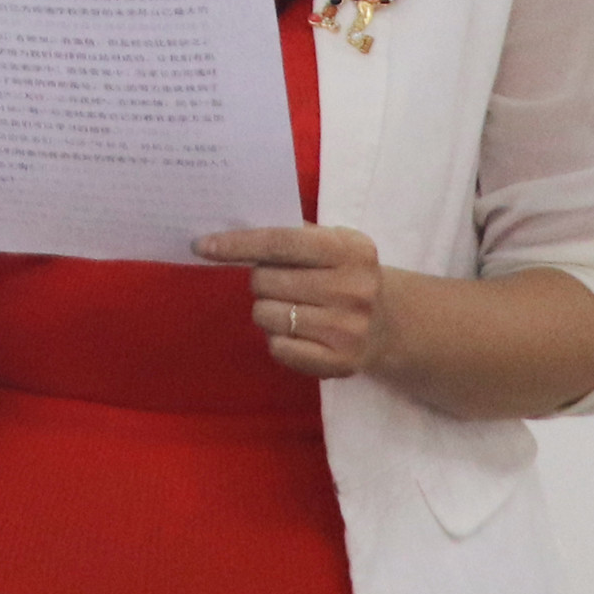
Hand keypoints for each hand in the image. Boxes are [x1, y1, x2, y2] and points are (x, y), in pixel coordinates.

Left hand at [195, 224, 392, 380]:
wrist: (391, 323)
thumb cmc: (346, 273)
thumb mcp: (333, 242)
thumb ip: (292, 233)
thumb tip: (230, 231)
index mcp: (350, 250)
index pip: (280, 243)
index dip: (238, 244)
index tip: (202, 246)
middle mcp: (353, 289)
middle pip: (266, 281)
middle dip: (260, 280)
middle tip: (279, 283)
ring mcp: (348, 328)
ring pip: (266, 315)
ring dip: (266, 310)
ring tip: (292, 307)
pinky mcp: (340, 362)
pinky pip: (278, 348)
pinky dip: (276, 339)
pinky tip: (297, 331)